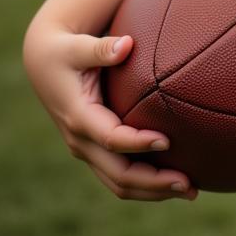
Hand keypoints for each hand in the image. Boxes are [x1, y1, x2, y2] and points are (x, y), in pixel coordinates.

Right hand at [23, 24, 197, 200]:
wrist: (44, 65)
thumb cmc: (65, 52)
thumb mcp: (77, 47)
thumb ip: (101, 48)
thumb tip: (126, 45)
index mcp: (79, 116)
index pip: (111, 138)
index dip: (138, 142)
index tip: (167, 140)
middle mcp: (82, 140)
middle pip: (119, 175)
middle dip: (154, 183)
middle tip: (190, 184)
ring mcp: (88, 149)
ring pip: (120, 183)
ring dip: (154, 190)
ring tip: (191, 190)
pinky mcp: (96, 149)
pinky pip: (120, 175)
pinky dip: (146, 183)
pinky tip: (173, 180)